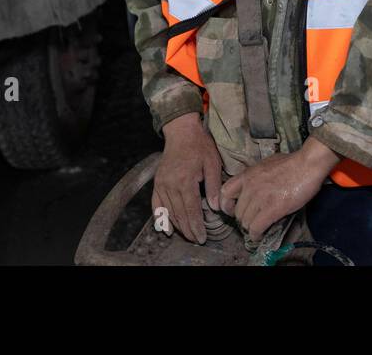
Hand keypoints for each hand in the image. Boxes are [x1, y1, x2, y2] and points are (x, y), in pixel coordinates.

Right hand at [152, 113, 222, 244]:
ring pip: (169, 212)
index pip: (191, 210)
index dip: (196, 226)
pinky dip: (160, 218)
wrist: (181, 132)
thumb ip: (213, 186)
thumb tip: (215, 207)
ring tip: (187, 236)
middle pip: (179, 214)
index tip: (201, 237)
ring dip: (178, 226)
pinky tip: (167, 228)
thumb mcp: (212, 163)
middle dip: (188, 229)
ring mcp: (161, 184)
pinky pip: (156, 204)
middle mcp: (170, 185)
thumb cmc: (199, 145)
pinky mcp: (157, 183)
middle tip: (196, 240)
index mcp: (185, 180)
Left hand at [219, 138, 339, 239]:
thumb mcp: (266, 164)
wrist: (307, 164)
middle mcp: (250, 187)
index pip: (225, 192)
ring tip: (258, 229)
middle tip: (252, 221)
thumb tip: (255, 184)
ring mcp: (260, 198)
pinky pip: (256, 227)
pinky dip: (256, 234)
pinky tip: (260, 235)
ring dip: (251, 228)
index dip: (227, 205)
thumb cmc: (292, 162)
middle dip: (244, 219)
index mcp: (248, 175)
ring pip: (245, 222)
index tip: (233, 210)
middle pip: (237, 212)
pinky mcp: (272, 208)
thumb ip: (257, 176)